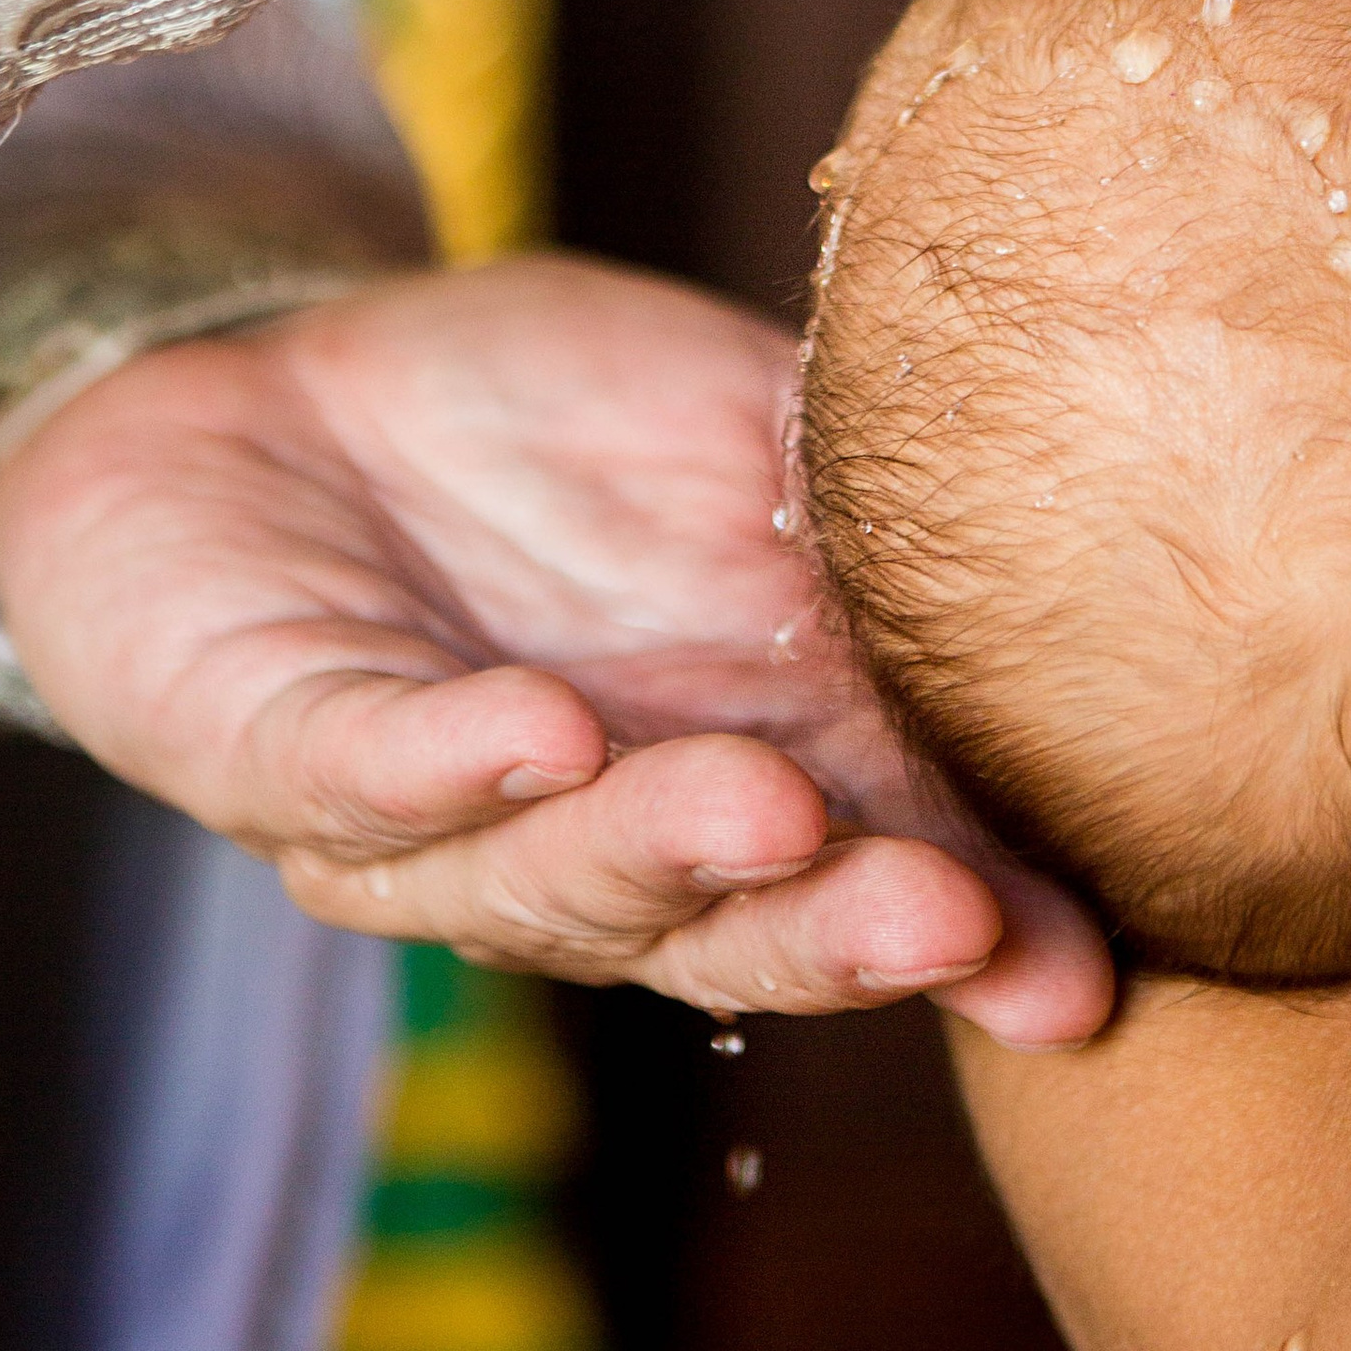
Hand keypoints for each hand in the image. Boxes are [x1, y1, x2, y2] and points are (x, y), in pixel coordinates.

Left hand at [0, 256, 1112, 1045]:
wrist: (283, 374)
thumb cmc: (539, 423)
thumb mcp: (744, 434)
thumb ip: (872, 509)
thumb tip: (1063, 545)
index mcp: (735, 766)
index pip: (868, 876)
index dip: (977, 936)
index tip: (1080, 976)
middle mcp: (586, 833)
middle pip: (711, 929)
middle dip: (828, 930)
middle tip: (947, 921)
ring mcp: (425, 810)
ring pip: (538, 875)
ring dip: (655, 852)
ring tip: (765, 812)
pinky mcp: (270, 737)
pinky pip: (359, 770)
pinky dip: (448, 763)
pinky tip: (540, 733)